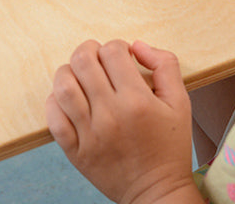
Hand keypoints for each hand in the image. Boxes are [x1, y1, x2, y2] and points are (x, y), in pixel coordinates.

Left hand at [46, 39, 200, 203]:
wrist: (158, 195)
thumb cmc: (169, 147)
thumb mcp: (180, 103)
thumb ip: (165, 65)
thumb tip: (137, 45)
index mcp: (137, 101)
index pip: (112, 51)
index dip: (117, 47)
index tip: (122, 58)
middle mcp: (110, 115)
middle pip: (82, 60)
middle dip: (90, 51)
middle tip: (99, 61)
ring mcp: (89, 134)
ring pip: (63, 84)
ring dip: (70, 72)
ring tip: (82, 78)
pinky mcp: (74, 151)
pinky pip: (53, 116)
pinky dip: (56, 101)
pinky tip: (71, 101)